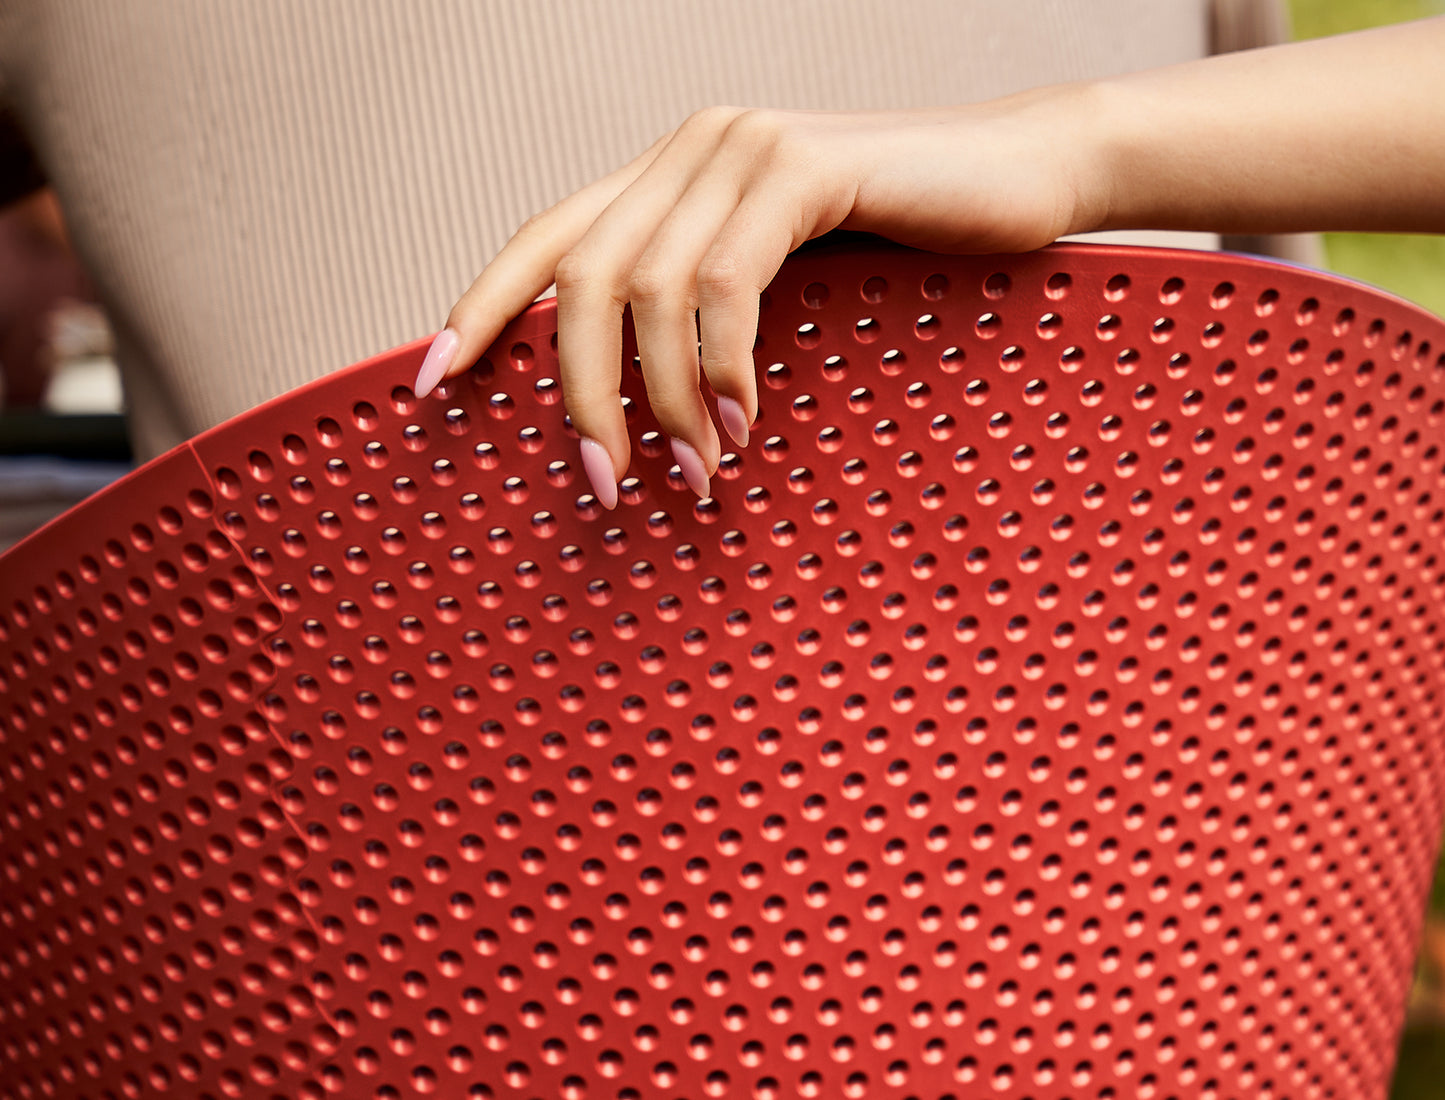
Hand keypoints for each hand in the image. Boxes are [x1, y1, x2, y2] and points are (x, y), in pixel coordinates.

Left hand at [416, 92, 1101, 505]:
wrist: (1028, 175)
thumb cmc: (907, 248)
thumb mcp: (789, 286)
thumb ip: (709, 316)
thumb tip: (645, 412)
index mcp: (670, 177)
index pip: (544, 240)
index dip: (478, 308)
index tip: (430, 384)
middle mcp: (689, 151)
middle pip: (578, 278)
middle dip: (576, 394)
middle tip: (603, 486)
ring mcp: (741, 150)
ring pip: (644, 289)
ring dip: (660, 401)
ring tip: (692, 477)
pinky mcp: (802, 168)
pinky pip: (724, 284)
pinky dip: (722, 368)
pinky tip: (744, 425)